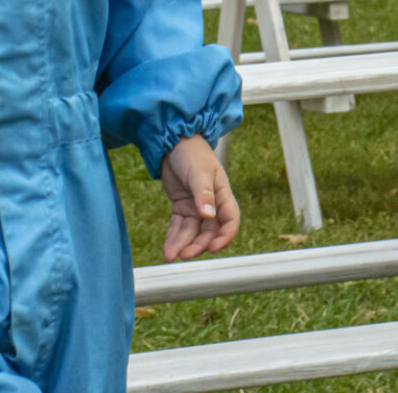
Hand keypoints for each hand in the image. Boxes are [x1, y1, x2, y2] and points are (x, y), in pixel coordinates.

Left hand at [160, 135, 239, 261]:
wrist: (173, 143)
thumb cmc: (192, 153)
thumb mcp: (199, 172)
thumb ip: (204, 194)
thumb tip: (209, 215)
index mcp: (222, 194)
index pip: (230, 220)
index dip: (225, 236)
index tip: (214, 248)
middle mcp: (211, 204)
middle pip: (209, 231)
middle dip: (198, 244)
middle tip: (185, 254)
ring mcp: (195, 207)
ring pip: (192, 232)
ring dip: (183, 244)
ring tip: (170, 255)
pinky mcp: (181, 207)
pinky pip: (178, 227)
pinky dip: (173, 238)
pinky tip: (167, 249)